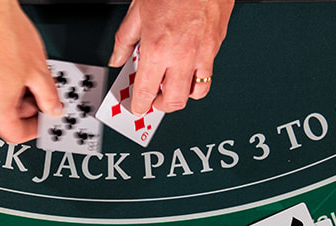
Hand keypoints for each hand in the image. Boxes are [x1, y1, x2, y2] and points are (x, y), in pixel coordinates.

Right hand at [0, 0, 62, 143]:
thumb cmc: (5, 32)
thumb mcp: (38, 71)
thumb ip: (49, 96)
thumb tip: (52, 108)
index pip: (15, 135)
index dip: (34, 130)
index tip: (43, 120)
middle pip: (3, 118)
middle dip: (24, 109)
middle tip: (39, 94)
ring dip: (10, 96)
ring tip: (25, 75)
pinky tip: (8, 67)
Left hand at [109, 0, 233, 115]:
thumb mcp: (138, 10)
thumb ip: (125, 39)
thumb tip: (118, 58)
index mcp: (157, 48)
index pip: (146, 93)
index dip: (139, 105)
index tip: (135, 106)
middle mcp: (182, 56)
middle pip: (173, 101)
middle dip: (159, 106)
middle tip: (151, 99)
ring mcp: (203, 52)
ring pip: (195, 93)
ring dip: (181, 95)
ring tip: (170, 86)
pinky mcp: (217, 45)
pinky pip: (208, 73)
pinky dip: (197, 78)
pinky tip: (187, 68)